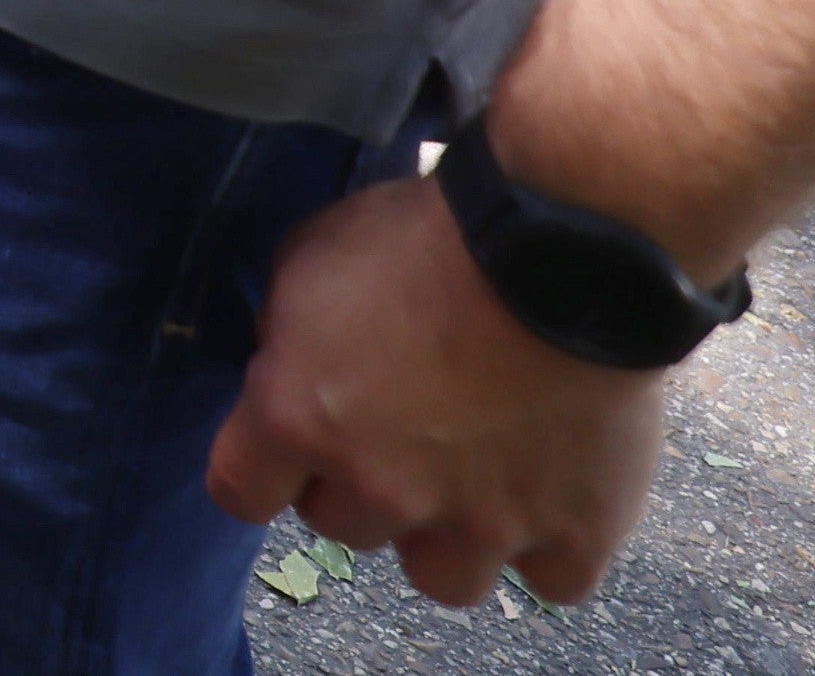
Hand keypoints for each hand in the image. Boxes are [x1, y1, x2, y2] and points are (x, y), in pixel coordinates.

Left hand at [206, 173, 672, 607]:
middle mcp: (380, 488)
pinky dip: (555, 544)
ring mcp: (481, 523)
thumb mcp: (313, 253)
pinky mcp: (574, 535)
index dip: (265, 466)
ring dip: (451, 535)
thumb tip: (288, 368)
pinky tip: (557, 491)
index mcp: (298, 419)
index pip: (239, 490)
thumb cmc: (431, 234)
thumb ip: (286, 330)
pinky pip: (553, 580)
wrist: (567, 244)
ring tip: (480, 474)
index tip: (293, 441)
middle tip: (407, 427)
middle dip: (366, 484)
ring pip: (444, 577)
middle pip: (346, 526)